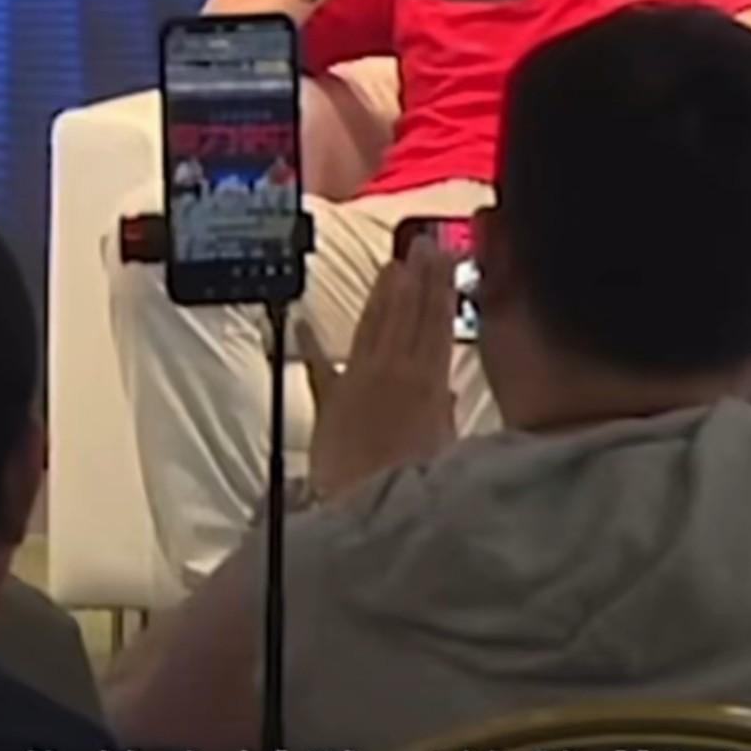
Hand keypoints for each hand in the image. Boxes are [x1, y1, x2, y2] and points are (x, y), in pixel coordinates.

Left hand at [299, 238, 457, 499]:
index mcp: (428, 383)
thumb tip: (447, 393)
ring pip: (373, 327)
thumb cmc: (413, 484)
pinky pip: (319, 367)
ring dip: (381, 295)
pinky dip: (309, 345)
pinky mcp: (330, 403)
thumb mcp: (447, 450)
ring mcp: (359, 383)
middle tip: (421, 244)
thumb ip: (445, 415)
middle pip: (406, 314)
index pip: (436, 322)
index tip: (443, 256)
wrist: (365, 507)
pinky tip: (303, 323)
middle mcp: (393, 373)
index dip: (439, 287)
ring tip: (390, 266)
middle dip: (415, 277)